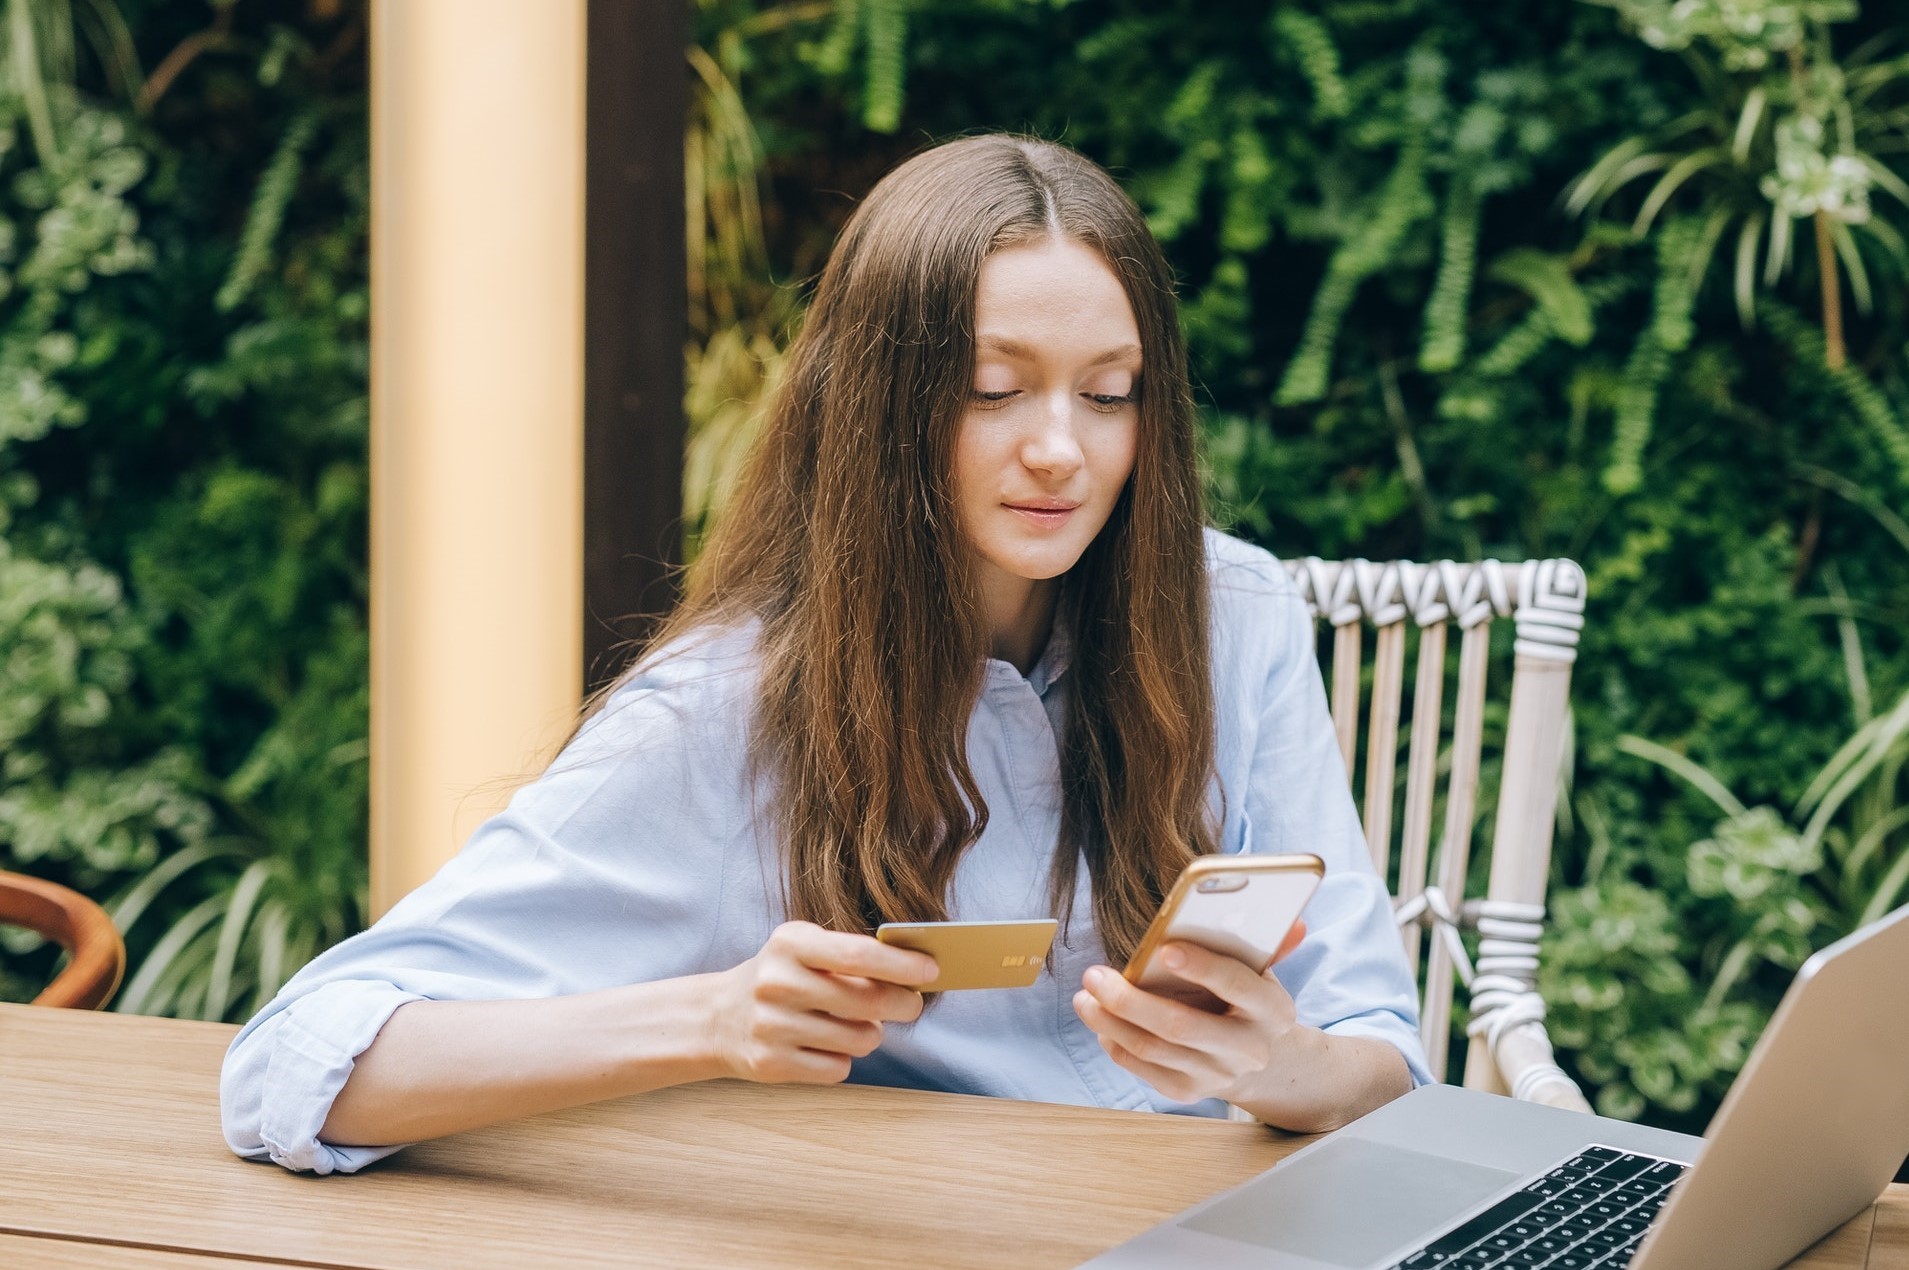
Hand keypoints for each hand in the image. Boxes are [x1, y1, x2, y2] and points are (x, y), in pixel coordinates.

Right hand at [707, 921, 938, 1084]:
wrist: (719, 1017)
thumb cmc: (782, 977)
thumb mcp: (805, 949)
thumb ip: (853, 955)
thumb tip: (917, 972)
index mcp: (789, 943)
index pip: (859, 954)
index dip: (902, 964)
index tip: (931, 970)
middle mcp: (777, 983)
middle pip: (867, 1000)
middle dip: (903, 1003)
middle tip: (912, 1004)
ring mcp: (772, 1026)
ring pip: (859, 1039)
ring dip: (870, 1034)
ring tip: (855, 1024)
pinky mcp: (771, 1064)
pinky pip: (838, 1068)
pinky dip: (843, 1059)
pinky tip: (827, 1046)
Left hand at [1072, 920, 1310, 1107]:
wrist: (1261, 1059)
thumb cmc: (1250, 999)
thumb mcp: (1264, 971)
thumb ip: (1269, 945)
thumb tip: (1292, 920)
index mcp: (1271, 1010)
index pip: (1237, 985)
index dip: (1202, 967)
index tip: (1163, 948)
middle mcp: (1247, 1048)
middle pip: (1181, 1025)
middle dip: (1131, 1000)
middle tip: (1094, 975)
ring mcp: (1217, 1074)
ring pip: (1154, 1049)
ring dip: (1111, 1022)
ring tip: (1085, 997)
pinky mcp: (1189, 1091)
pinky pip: (1144, 1069)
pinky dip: (1116, 1045)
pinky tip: (1100, 1023)